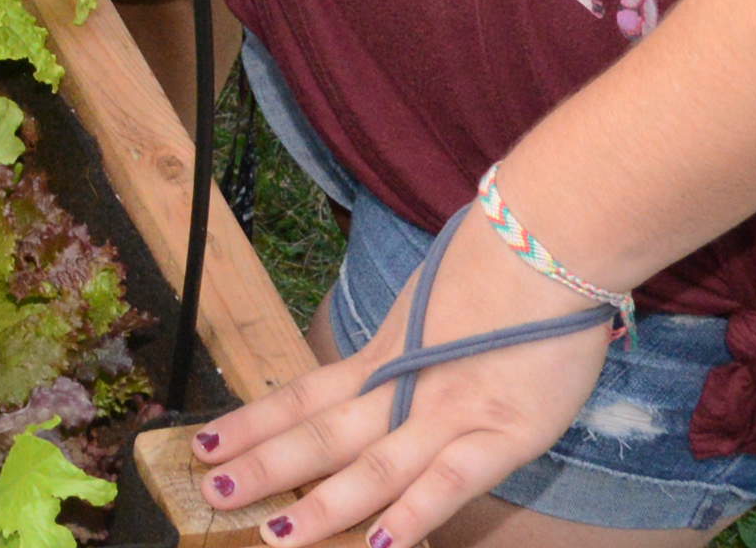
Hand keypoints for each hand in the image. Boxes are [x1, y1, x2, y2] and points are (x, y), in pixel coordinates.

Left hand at [180, 232, 618, 543]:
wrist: (551, 239)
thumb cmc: (501, 265)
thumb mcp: (433, 306)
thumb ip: (407, 350)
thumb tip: (379, 373)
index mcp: (386, 357)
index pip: (304, 395)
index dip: (254, 423)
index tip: (204, 443)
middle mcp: (406, 388)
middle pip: (322, 434)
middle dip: (265, 467)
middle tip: (210, 491)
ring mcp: (451, 413)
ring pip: (374, 466)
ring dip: (323, 505)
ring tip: (275, 534)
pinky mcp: (505, 434)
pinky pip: (450, 481)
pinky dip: (414, 514)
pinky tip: (380, 544)